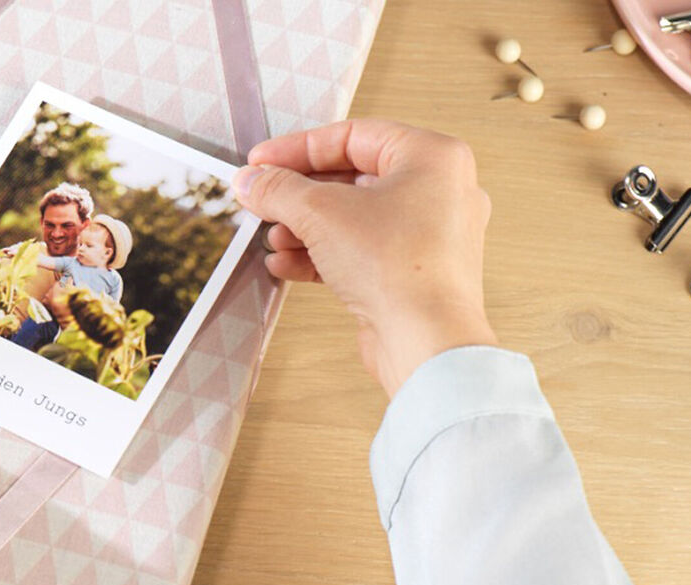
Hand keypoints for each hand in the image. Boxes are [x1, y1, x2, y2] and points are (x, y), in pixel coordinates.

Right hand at [233, 119, 496, 395]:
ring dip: (306, 228)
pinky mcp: (416, 273)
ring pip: (354, 218)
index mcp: (432, 158)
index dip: (297, 149)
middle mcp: (439, 191)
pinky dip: (325, 254)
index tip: (261, 163)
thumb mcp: (320, 213)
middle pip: (351, 178)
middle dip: (299, 195)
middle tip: (261, 200)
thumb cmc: (397, 267)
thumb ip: (279, 189)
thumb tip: (251, 180)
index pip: (352, 136)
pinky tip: (286, 264)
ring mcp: (430, 235)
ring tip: (272, 238)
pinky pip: (363, 251)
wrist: (425, 342)